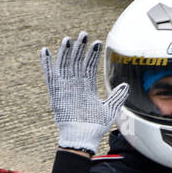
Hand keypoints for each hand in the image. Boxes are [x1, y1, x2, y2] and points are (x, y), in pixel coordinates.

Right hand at [40, 32, 128, 152]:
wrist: (83, 139)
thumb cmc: (95, 127)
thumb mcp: (110, 110)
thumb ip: (117, 97)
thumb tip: (125, 84)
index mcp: (86, 88)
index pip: (89, 66)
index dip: (92, 54)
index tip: (97, 42)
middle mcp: (75, 86)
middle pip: (76, 62)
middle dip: (80, 48)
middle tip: (84, 33)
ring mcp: (65, 88)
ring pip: (64, 66)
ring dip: (66, 52)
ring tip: (68, 39)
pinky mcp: (56, 94)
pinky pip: (50, 77)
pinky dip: (46, 64)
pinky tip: (45, 52)